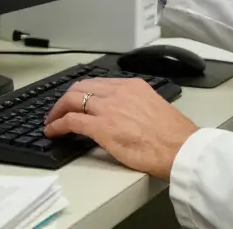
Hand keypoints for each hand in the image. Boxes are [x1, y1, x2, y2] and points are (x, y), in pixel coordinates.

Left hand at [44, 78, 198, 179]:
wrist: (180, 149)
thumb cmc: (174, 136)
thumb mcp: (155, 107)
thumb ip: (136, 106)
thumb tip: (126, 116)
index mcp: (133, 86)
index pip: (99, 83)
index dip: (82, 92)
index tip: (76, 100)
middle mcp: (118, 92)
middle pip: (81, 87)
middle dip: (66, 98)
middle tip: (59, 110)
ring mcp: (108, 108)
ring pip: (72, 99)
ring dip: (58, 110)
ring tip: (52, 121)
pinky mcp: (101, 127)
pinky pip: (71, 121)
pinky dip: (58, 124)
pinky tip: (53, 131)